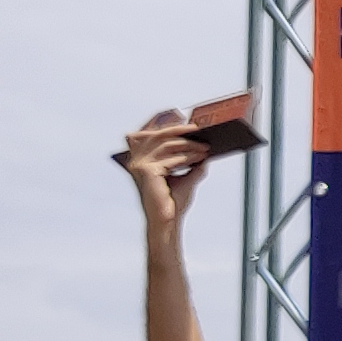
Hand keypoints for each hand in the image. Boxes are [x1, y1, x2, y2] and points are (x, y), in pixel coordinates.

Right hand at [119, 111, 208, 228]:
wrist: (168, 222)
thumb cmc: (174, 202)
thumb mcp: (186, 177)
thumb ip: (193, 162)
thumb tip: (205, 148)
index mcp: (140, 160)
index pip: (147, 134)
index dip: (161, 122)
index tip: (182, 118)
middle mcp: (135, 161)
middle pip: (157, 136)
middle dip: (180, 131)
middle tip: (198, 131)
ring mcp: (139, 166)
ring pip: (166, 145)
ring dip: (188, 145)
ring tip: (205, 148)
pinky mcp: (147, 171)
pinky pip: (170, 158)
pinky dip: (187, 157)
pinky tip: (200, 158)